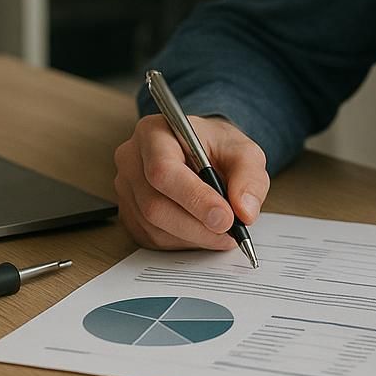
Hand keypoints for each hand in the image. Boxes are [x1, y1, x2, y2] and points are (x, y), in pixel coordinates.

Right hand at [113, 114, 270, 250]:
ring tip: (223, 232)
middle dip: (197, 226)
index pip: (163, 170)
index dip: (194, 198)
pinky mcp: (128, 214)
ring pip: (154, 226)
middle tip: (231, 232)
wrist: (202, 152)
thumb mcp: (244, 151)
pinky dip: (183, 242)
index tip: (226, 218)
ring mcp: (126, 189)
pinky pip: (152, 238)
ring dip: (194, 237)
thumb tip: (244, 212)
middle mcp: (131, 160)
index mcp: (154, 133)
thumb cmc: (218, 147)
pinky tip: (203, 231)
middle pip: (155, 205)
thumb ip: (249, 177)